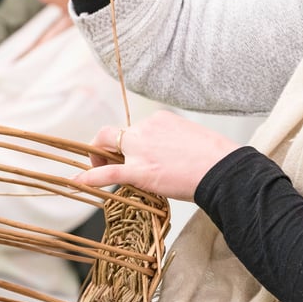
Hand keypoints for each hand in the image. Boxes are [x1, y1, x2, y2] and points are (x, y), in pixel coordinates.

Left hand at [78, 110, 240, 200]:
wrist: (224, 170)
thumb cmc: (218, 158)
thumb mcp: (194, 139)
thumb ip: (176, 143)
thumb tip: (173, 155)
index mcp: (161, 120)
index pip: (137, 129)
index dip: (132, 144)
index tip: (137, 155)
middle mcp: (147, 129)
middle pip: (114, 133)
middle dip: (104, 145)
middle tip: (104, 159)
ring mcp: (141, 148)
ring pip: (106, 145)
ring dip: (98, 158)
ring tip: (95, 170)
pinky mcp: (140, 171)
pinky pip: (108, 173)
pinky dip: (90, 176)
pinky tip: (77, 181)